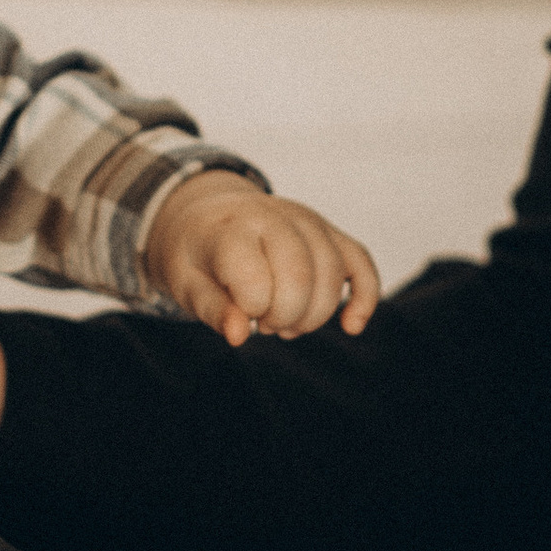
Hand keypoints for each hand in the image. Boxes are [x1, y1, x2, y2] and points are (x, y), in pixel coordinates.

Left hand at [145, 172, 380, 347]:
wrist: (210, 215)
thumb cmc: (197, 255)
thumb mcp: (186, 284)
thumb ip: (212, 309)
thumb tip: (239, 335)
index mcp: (233, 229)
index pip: (256, 283)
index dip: (248, 312)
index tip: (235, 311)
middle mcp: (276, 217)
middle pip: (301, 280)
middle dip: (283, 317)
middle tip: (261, 321)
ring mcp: (308, 222)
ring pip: (332, 276)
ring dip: (313, 315)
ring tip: (283, 321)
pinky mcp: (330, 233)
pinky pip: (361, 264)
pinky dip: (364, 298)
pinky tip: (351, 325)